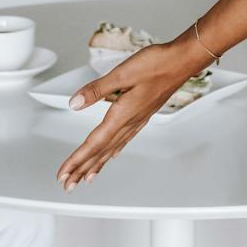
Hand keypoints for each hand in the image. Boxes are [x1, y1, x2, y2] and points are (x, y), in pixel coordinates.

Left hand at [55, 39, 210, 190]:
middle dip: (82, 170)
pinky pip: (124, 141)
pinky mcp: (142, 115)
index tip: (64, 174)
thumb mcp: (122, 73)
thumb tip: (75, 103)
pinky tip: (112, 155)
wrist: (181, 62)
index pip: (94, 144)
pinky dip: (113, 152)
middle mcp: (129, 122)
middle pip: (101, 152)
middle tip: (68, 184)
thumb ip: (97, 90)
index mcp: (122, 115)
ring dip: (97, 164)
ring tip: (86, 177)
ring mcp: (137, 121)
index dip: (77, 160)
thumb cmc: (157, 65)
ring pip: (112, 149)